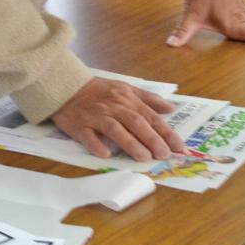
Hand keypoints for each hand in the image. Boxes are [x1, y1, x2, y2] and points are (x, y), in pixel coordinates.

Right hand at [50, 77, 188, 160]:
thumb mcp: (126, 88)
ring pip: (115, 129)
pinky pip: (88, 136)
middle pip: (135, 122)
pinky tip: (106, 154)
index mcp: (127, 99)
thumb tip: (171, 109)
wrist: (66, 87)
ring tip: (143, 157)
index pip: (150, 116)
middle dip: (152, 139)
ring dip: (130, 143)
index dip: (166, 132)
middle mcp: (114, 107)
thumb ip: (149, 99)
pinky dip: (97, 145)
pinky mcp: (79, 125)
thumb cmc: (99, 91)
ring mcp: (96, 116)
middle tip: (164, 154)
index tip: (178, 146)